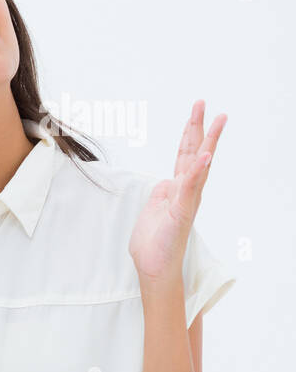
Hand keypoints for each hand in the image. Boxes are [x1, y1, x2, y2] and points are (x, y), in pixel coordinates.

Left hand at [128, 99, 225, 287]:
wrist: (154, 266)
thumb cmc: (154, 241)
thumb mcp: (154, 208)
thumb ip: (162, 192)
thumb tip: (167, 181)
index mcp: (177, 188)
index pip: (186, 155)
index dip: (190, 133)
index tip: (197, 111)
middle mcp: (186, 191)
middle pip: (194, 154)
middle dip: (200, 128)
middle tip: (207, 105)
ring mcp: (186, 201)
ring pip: (199, 167)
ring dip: (208, 144)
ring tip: (217, 122)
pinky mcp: (182, 213)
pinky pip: (190, 189)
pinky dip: (197, 172)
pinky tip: (205, 157)